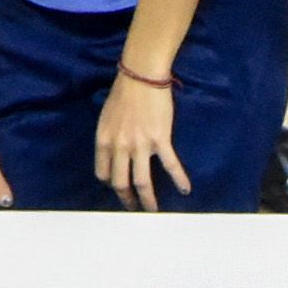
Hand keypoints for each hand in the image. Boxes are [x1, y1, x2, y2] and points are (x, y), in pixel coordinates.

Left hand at [93, 70, 189, 211]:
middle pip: (121, 182)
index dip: (110, 183)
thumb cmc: (123, 92)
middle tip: (133, 209)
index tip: (118, 188)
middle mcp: (119, 146)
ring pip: (142, 181)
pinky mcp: (160, 139)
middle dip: (127, 199)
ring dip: (148, 200)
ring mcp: (140, 145)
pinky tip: (184, 190)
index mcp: (104, 140)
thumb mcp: (106, 117)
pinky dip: (178, 179)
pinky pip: (170, 165)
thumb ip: (109, 137)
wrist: (141, 76)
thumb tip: (114, 152)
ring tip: (153, 211)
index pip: (103, 172)